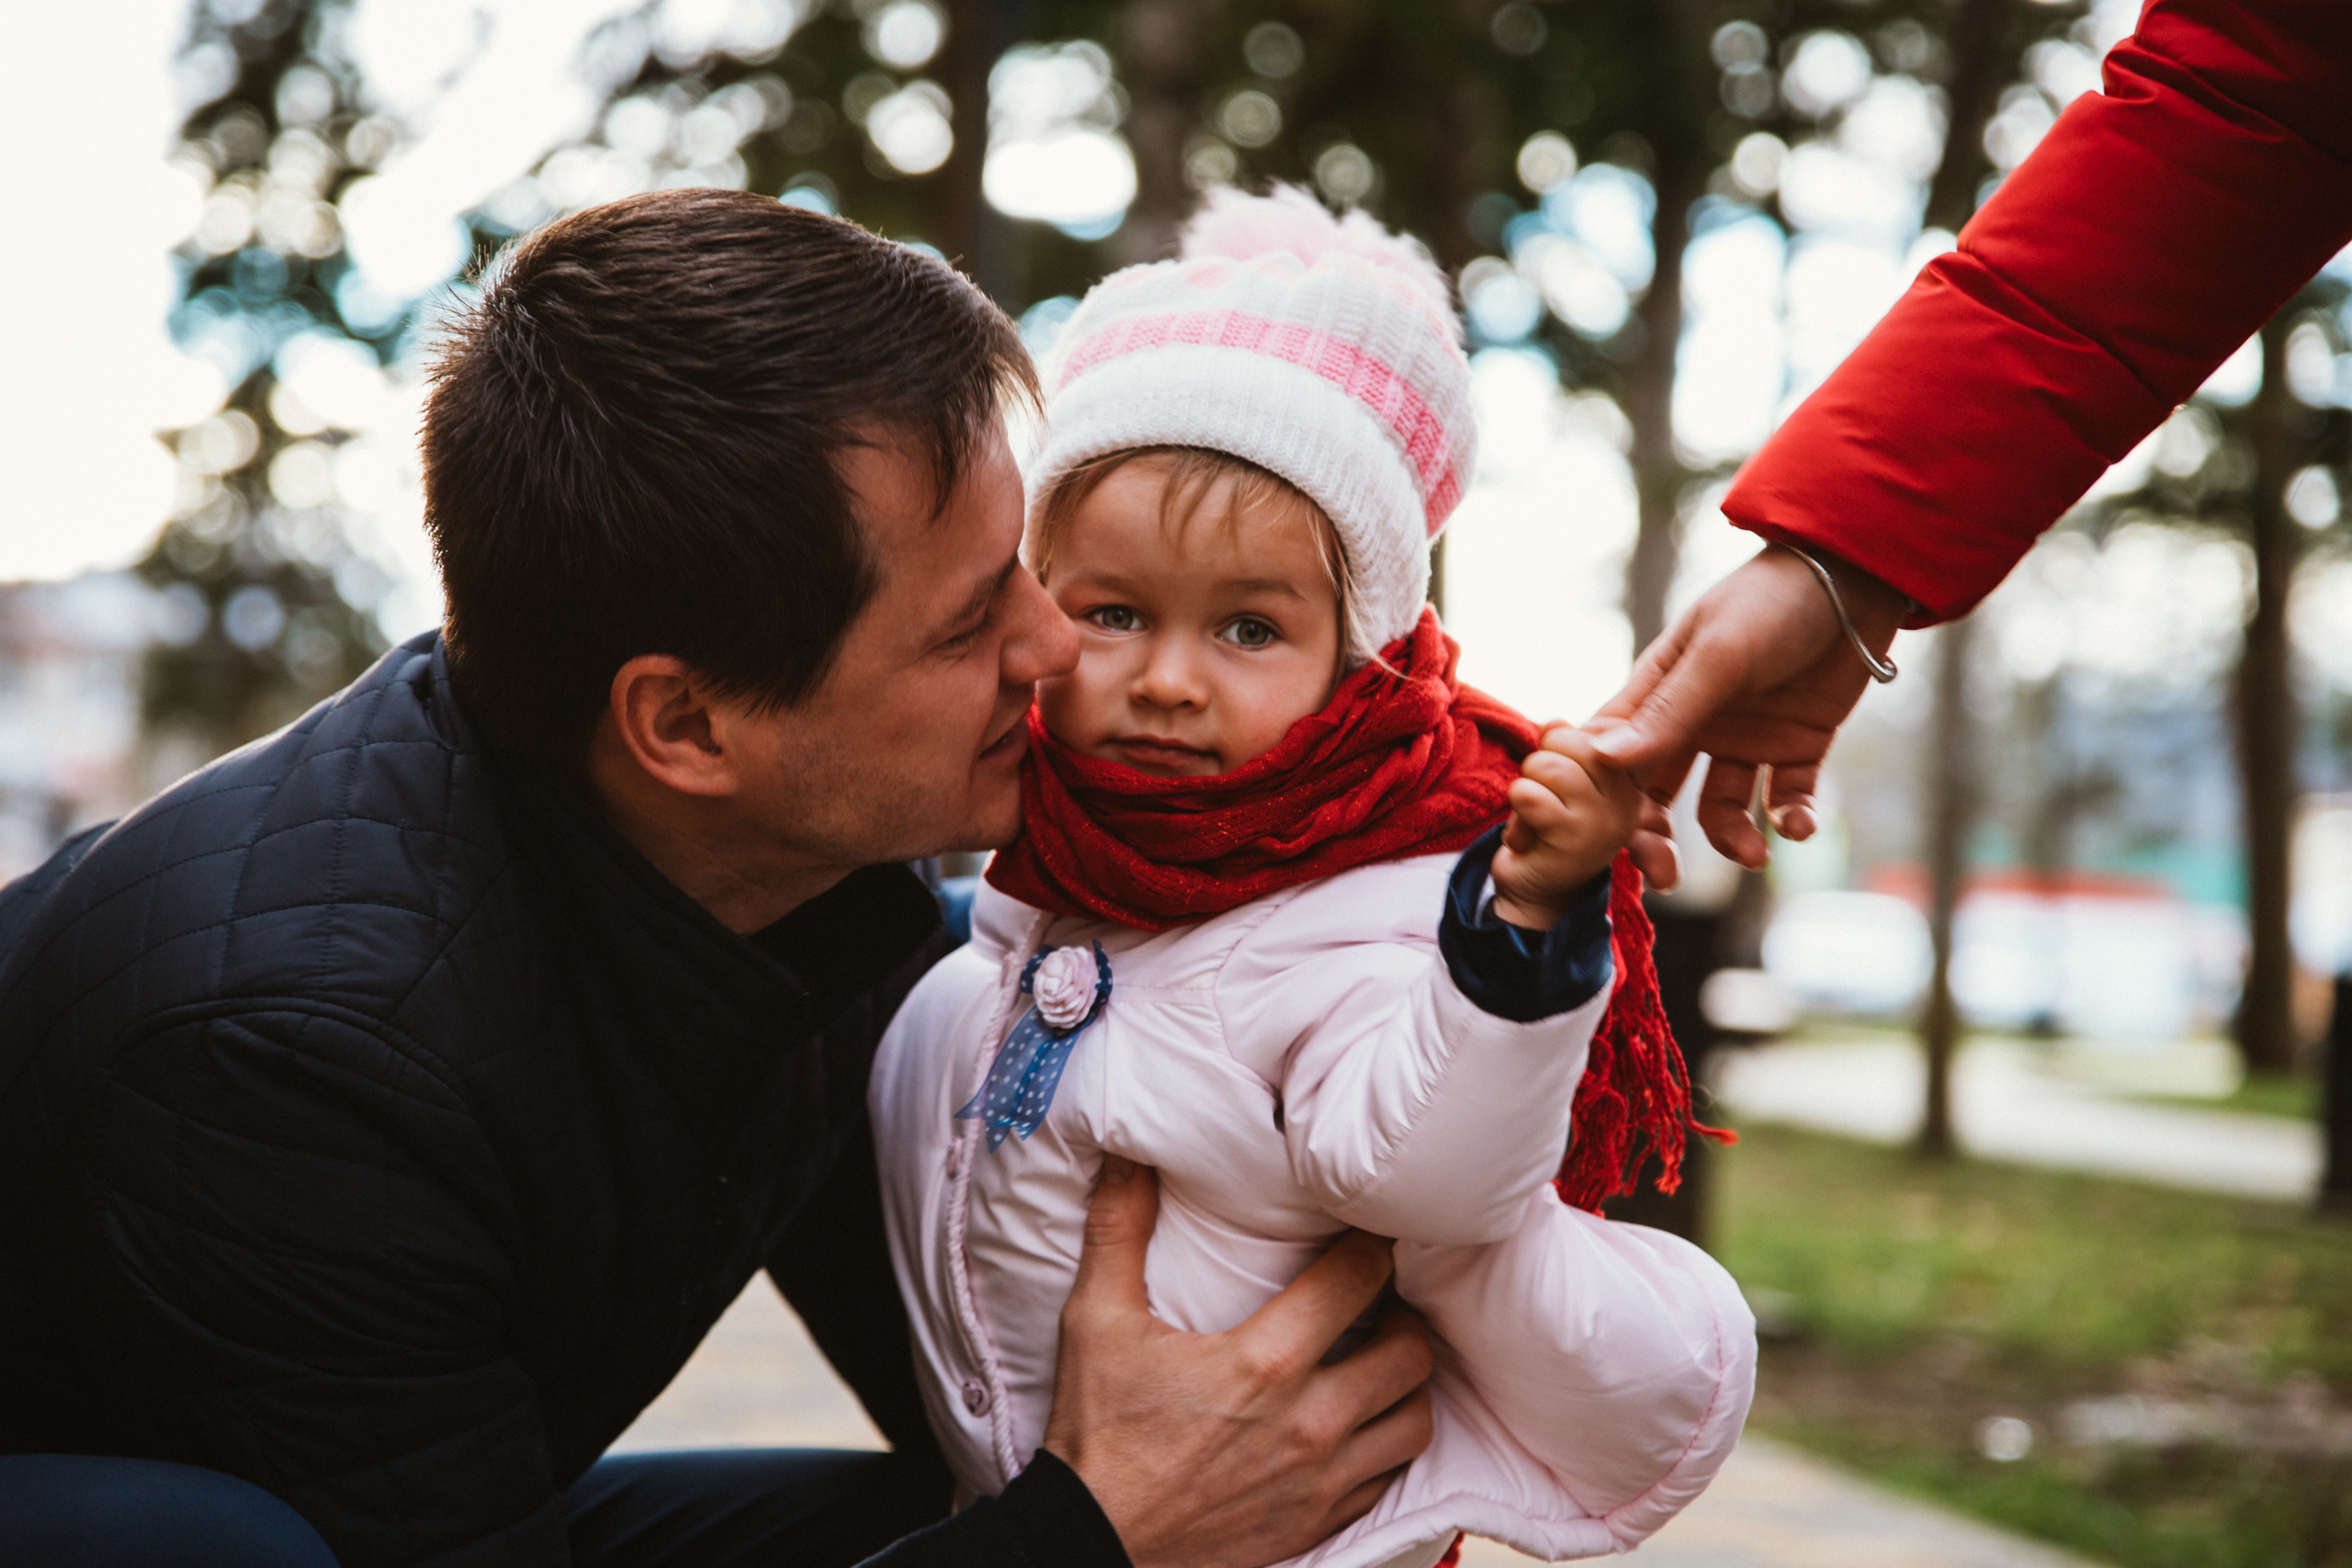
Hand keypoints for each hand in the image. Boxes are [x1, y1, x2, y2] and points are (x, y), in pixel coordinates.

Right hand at [1042, 1157, 1434, 1567]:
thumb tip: (1126, 1152)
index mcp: (1266, 1362)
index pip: (1360, 1278)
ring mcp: (1323, 1480)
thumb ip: (1118, 1228)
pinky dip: (1388, 1442)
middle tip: (1376, 1298)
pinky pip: (1390, 1476)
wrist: (1091, 1544)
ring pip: (1414, 1418)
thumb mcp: (1096, 1321)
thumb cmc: (1097, 1435)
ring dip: (1404, 1382)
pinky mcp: (1320, 1522)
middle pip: (1410, 1350)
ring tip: (1377, 1358)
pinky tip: (1360, 1422)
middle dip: (1401, 1314)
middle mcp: (1312, 1422)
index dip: (1372, 1243)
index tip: (1366, 1229)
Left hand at [1489, 725, 1646, 928]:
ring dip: (1525, 788)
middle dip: (1541, 763)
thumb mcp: (1562, 773)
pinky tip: (1525, 836)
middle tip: (1545, 799)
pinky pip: (1529, 796)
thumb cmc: (1548, 824)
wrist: (1533, 890)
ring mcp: (1608, 821)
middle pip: (1570, 739)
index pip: (1600, 728)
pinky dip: (1515, 811)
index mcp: (1634, 776)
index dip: (1566, 742)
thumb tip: (1554, 724)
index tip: (1565, 777)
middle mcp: (1631, 798)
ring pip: (1547, 765)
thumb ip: (1567, 742)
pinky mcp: (1576, 841)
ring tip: (1534, 817)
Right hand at [1589, 545, 1907, 870]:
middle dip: (1656, 838)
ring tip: (1756, 856)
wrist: (1857, 579)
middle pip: (1656, 794)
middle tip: (1665, 878)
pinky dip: (1791, 819)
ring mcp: (1745, 737)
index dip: (1599, 799)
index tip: (1598, 842)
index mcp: (1657, 694)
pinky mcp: (1796, 746)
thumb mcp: (1717, 655)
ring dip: (1732, 838)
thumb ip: (1669, 712)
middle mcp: (1694, 721)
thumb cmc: (1771, 602)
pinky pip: (1784, 798)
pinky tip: (1799, 825)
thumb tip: (1605, 761)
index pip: (1610, 757)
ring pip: (1721, 808)